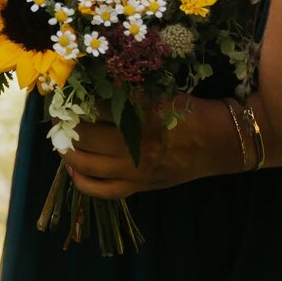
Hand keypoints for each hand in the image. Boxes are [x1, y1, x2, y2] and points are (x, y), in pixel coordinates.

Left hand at [60, 107, 223, 198]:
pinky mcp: (141, 187)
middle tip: (60, 116)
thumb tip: (93, 88)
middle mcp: (137, 146)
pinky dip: (83, 182)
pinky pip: (103, 192)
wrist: (221, 143)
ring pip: (89, 165)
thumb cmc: (192, 112)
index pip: (97, 108)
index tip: (66, 95)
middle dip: (67, 126)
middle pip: (86, 137)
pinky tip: (74, 170)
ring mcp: (137, 171)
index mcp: (144, 117)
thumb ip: (129, 94)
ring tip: (62, 141)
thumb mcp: (161, 95)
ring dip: (69, 152)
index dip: (77, 100)